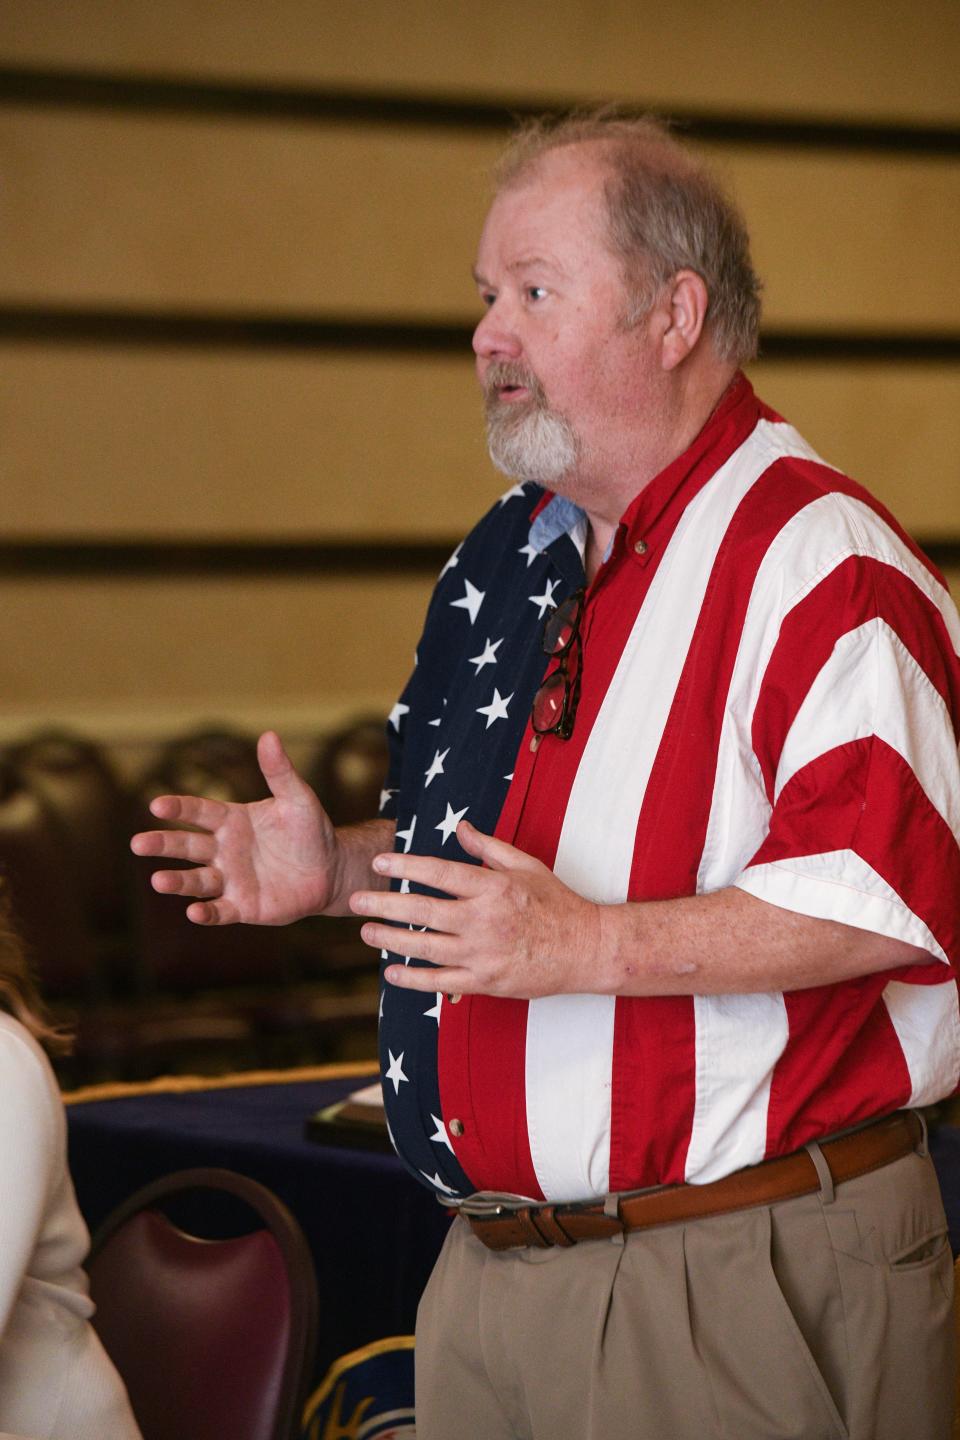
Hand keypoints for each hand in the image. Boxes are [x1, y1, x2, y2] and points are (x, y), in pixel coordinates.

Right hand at [130, 730, 339, 924]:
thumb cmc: (311, 831)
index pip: (199, 812)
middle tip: (137, 844)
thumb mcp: (298, 799)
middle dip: (163, 844)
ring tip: (157, 881)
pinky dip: (206, 913)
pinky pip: (220, 910)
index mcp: (232, 820)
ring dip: (177, 881)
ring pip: (197, 880)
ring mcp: (230, 879)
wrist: (329, 870)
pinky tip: (194, 912)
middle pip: (187, 846)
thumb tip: (269, 735)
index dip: (179, 808)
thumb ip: (279, 772)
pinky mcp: (242, 906)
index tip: (156, 805)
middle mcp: (224, 849)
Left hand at [350, 819, 602, 997]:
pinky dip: (414, 979)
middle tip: (355, 901)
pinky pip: (441, 983)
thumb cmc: (556, 903)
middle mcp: (484, 920)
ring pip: (426, 947)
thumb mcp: (526, 865)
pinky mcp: (486, 982)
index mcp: (493, 887)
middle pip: (423, 911)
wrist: (586, 949)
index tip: (379, 863)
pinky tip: (392, 973)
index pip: (439, 873)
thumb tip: (459, 828)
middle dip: (384, 905)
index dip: (406, 867)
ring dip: (391, 940)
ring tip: (365, 932)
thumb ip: (489, 847)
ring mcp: (483, 954)